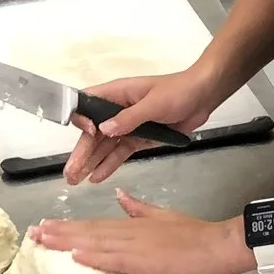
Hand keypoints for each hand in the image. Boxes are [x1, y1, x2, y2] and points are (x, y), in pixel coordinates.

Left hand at [30, 191, 252, 273]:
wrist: (220, 245)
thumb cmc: (197, 236)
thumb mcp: (164, 216)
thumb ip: (139, 208)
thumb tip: (120, 195)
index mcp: (133, 224)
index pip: (94, 225)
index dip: (69, 226)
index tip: (46, 226)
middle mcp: (130, 232)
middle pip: (88, 232)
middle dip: (59, 233)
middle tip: (32, 234)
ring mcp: (137, 246)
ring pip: (96, 243)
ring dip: (67, 242)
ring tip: (43, 241)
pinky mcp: (147, 261)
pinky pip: (116, 258)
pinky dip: (95, 256)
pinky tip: (76, 255)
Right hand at [63, 69, 221, 184]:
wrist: (203, 97)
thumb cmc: (178, 92)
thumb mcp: (153, 104)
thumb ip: (128, 118)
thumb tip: (103, 130)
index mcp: (117, 94)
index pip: (87, 104)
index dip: (82, 119)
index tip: (88, 134)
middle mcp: (117, 110)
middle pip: (93, 133)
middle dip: (81, 152)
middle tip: (70, 174)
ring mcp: (128, 126)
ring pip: (104, 146)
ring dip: (90, 162)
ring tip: (76, 181)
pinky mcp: (139, 138)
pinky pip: (119, 153)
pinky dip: (108, 165)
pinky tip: (96, 178)